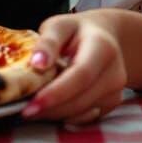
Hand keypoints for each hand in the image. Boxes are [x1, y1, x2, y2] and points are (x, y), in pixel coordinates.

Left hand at [21, 11, 127, 125]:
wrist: (104, 37)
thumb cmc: (76, 30)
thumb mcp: (59, 26)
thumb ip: (48, 42)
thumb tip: (37, 64)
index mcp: (103, 48)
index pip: (81, 75)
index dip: (57, 92)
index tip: (33, 103)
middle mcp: (115, 73)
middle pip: (82, 98)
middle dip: (52, 108)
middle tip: (25, 111)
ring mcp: (116, 91)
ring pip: (84, 111)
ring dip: (57, 114)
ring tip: (33, 109)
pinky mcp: (111, 104)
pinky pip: (87, 117)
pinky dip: (67, 116)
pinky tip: (50, 108)